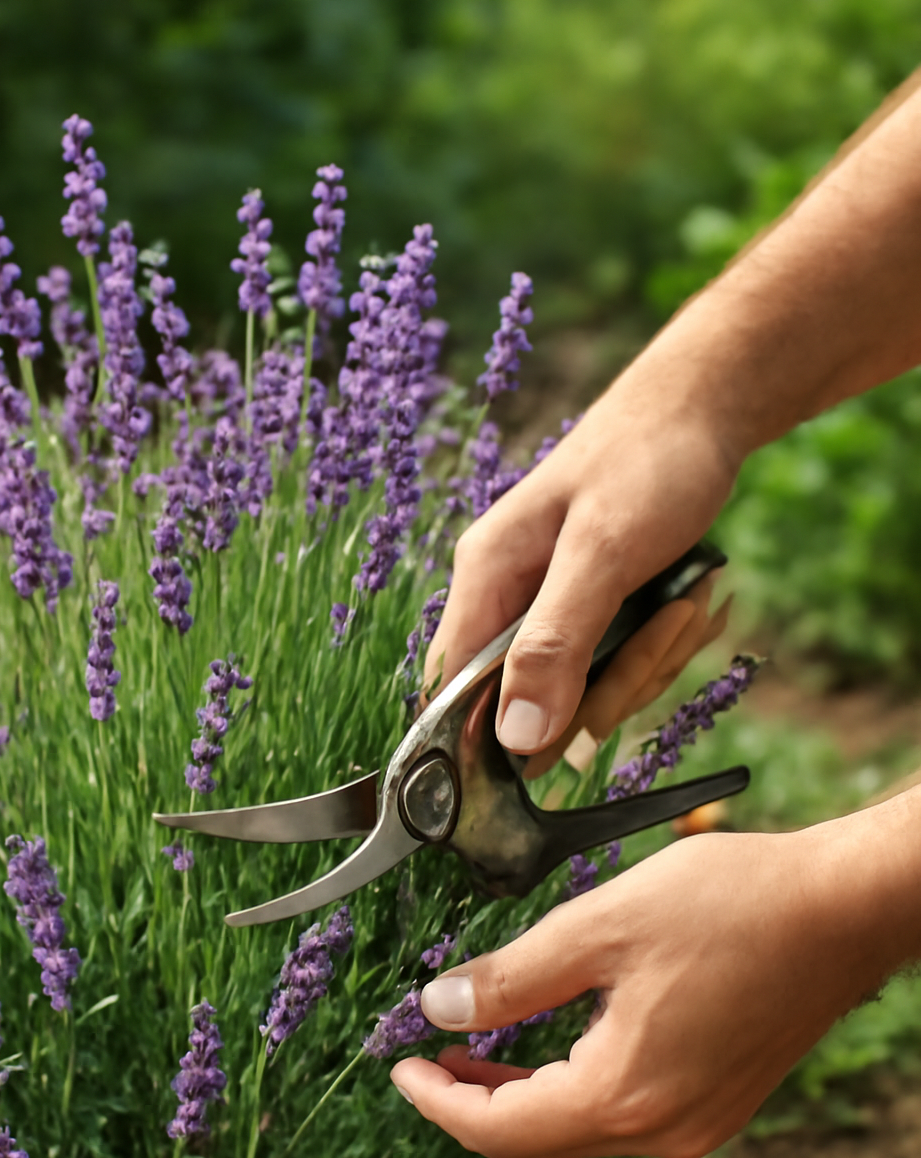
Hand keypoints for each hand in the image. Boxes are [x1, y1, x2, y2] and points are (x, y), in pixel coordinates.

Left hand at [389, 796, 920, 1157]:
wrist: (846, 906)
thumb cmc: (735, 905)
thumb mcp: (601, 926)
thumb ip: (512, 976)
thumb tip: (436, 1008)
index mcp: (626, 1095)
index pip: (502, 1130)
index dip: (437, 1103)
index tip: (396, 1069)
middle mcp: (663, 1129)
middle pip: (538, 1137)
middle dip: (473, 1100)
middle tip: (425, 1059)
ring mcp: (697, 1121)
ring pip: (580, 1124)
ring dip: (523, 1091)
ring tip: (477, 1046)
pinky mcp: (719, 1099)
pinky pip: (623, 1109)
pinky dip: (574, 1082)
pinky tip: (555, 1039)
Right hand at [424, 399, 740, 760]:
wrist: (708, 407)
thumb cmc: (647, 461)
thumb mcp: (603, 552)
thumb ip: (555, 645)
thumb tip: (516, 739)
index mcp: (485, 578)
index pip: (449, 690)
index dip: (486, 736)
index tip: (551, 750)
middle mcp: (509, 600)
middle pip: (535, 704)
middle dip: (610, 685)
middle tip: (666, 623)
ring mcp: (554, 609)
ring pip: (589, 692)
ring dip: (649, 661)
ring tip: (684, 600)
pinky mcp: (595, 612)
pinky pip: (622, 668)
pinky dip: (664, 645)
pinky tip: (686, 600)